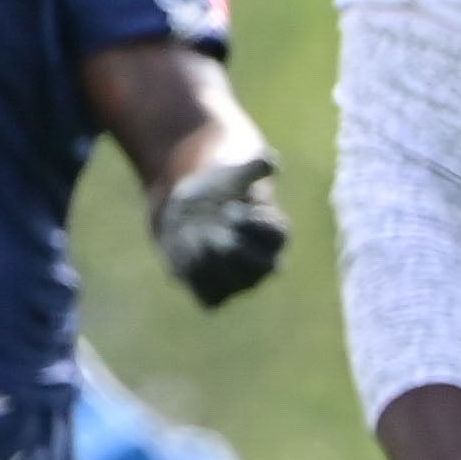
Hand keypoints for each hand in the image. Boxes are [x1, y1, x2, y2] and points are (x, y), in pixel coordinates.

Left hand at [153, 153, 286, 306]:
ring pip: (232, 283)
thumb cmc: (220, 189)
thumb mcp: (233, 173)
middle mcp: (263, 262)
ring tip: (192, 238)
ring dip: (209, 262)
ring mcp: (240, 280)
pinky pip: (210, 299)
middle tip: (212, 230)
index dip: (253, 225)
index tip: (231, 208)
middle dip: (234, 249)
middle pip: (260, 268)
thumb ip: (252, 168)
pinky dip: (195, 280)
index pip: (277, 237)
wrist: (193, 209)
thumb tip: (268, 160)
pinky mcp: (215, 291)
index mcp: (275, 232)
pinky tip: (183, 254)